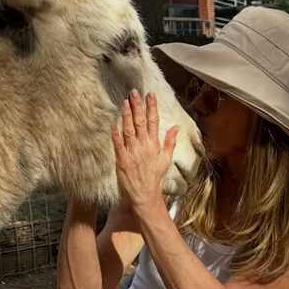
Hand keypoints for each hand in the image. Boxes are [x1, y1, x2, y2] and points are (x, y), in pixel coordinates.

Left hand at [112, 90, 178, 214]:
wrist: (146, 196)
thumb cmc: (155, 179)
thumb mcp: (166, 160)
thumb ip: (170, 142)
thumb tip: (175, 127)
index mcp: (155, 145)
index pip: (153, 121)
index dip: (152, 107)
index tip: (150, 94)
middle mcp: (144, 147)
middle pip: (141, 122)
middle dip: (138, 106)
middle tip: (134, 92)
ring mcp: (132, 153)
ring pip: (129, 130)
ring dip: (126, 115)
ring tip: (125, 102)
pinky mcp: (122, 160)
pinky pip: (118, 144)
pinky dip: (115, 133)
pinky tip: (113, 122)